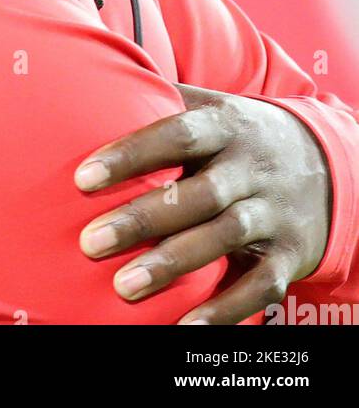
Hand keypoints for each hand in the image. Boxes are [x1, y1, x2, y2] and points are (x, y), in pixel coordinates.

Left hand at [74, 84, 331, 323]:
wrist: (324, 162)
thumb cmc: (237, 134)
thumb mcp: (210, 107)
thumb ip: (158, 98)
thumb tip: (91, 81)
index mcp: (225, 125)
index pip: (177, 135)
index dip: (131, 155)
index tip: (83, 179)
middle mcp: (251, 166)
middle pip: (198, 193)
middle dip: (143, 219)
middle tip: (90, 242)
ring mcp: (273, 211)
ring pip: (224, 237)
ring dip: (174, 263)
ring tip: (123, 286)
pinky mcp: (290, 254)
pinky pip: (261, 286)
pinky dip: (225, 309)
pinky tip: (185, 326)